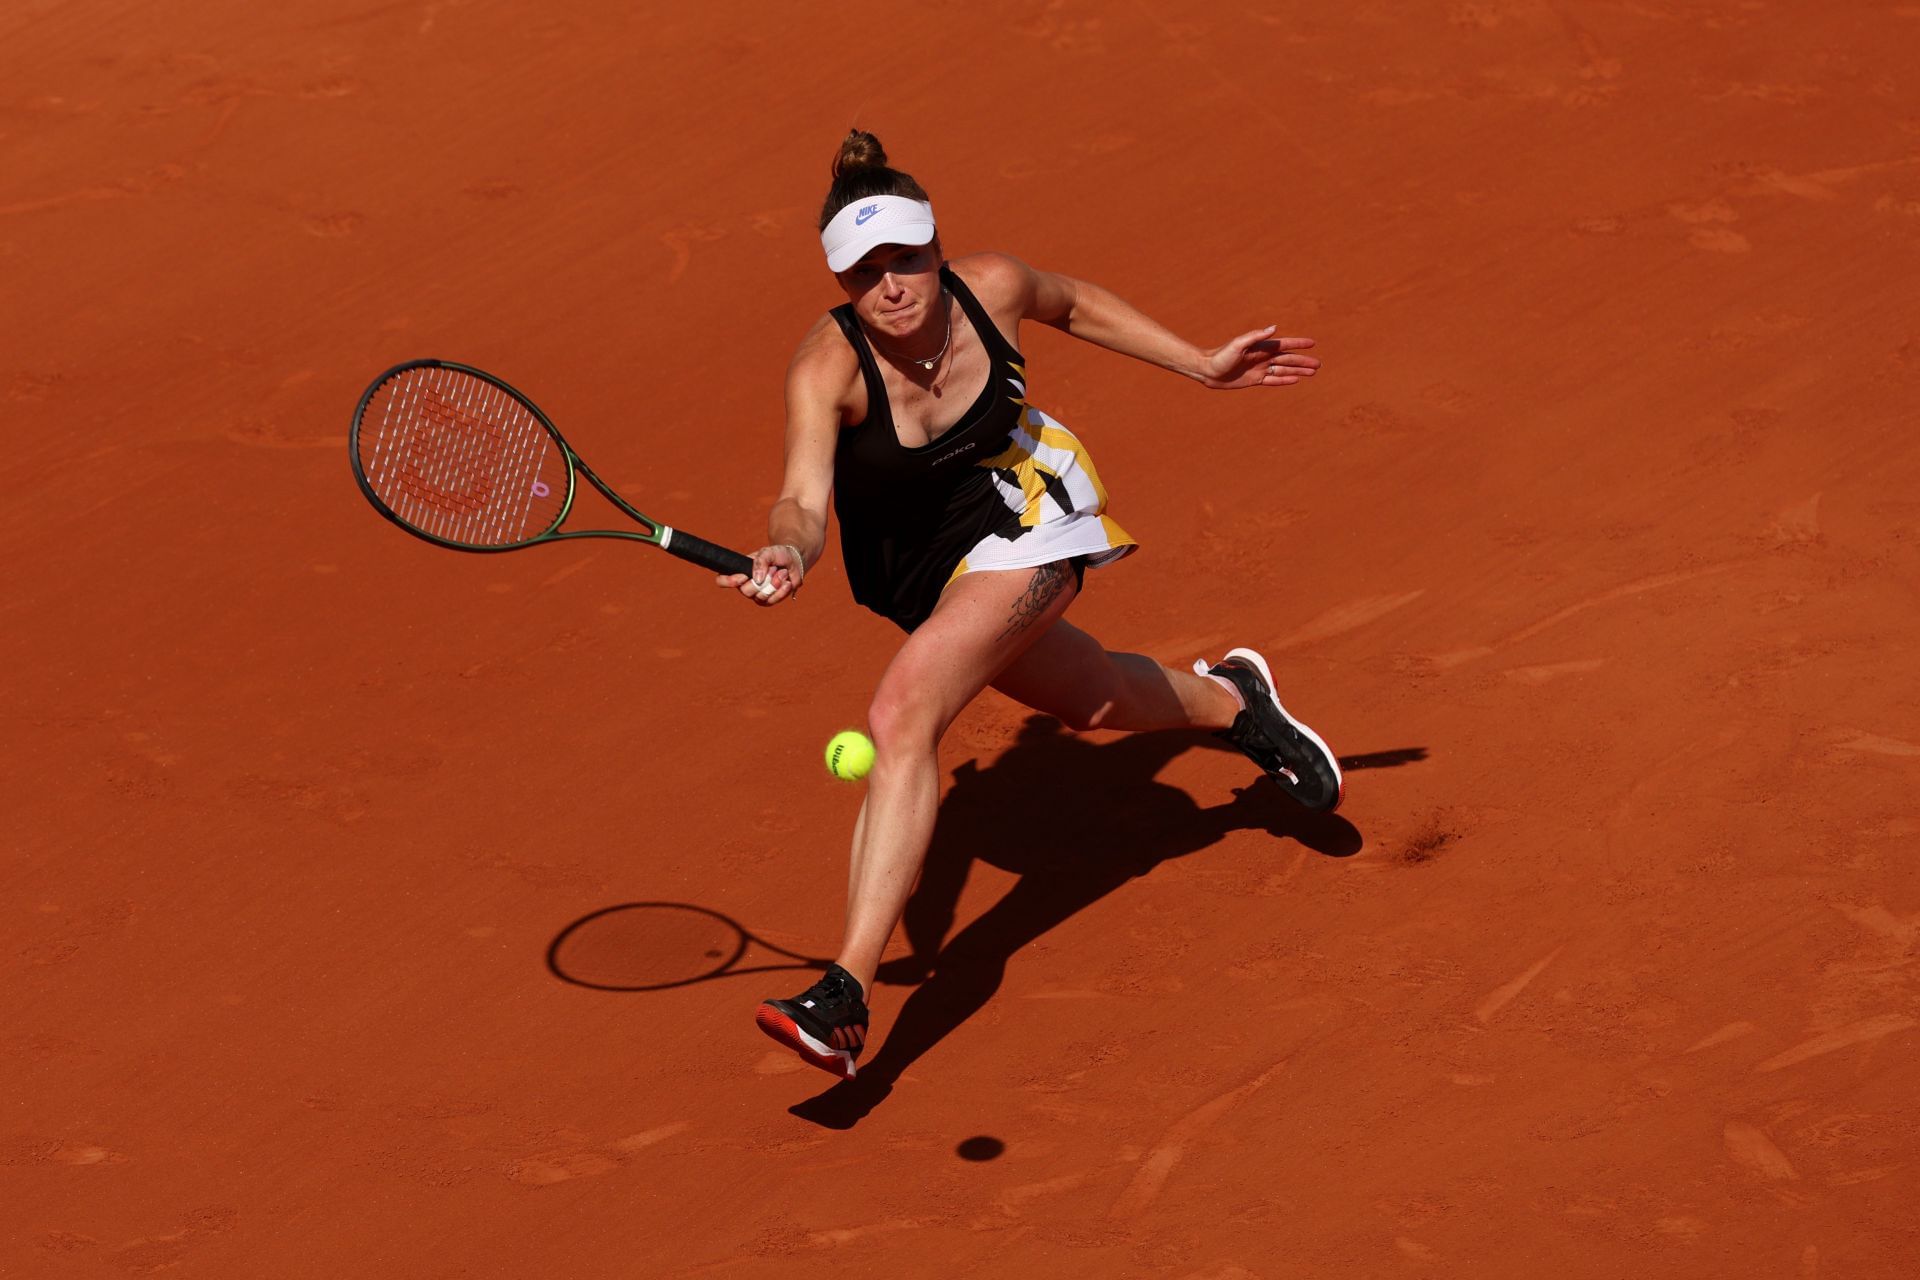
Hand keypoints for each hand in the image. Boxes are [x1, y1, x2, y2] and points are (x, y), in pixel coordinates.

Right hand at [716, 543, 805, 606]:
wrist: (793, 561)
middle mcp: (745, 585)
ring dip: (775, 583)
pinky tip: (787, 582)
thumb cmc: (777, 555)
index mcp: (739, 571)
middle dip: (763, 580)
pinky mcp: (769, 600)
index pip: (722, 580)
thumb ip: (760, 561)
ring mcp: (757, 594)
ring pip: (761, 596)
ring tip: (782, 572)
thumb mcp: (767, 552)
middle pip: (745, 591)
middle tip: (773, 568)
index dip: (729, 581)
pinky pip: (772, 600)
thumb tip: (756, 579)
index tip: (743, 576)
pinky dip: (782, 590)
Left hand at [1198, 327, 1318, 389]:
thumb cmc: (1221, 356)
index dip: (1298, 344)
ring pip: (1284, 370)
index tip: (1312, 343)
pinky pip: (1273, 380)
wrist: (1207, 370)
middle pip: (1288, 359)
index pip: (1284, 345)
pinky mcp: (1254, 380)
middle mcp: (1262, 357)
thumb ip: (1256, 336)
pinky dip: (1285, 380)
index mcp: (1261, 347)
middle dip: (1303, 361)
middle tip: (1318, 364)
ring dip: (1298, 371)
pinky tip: (1295, 379)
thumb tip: (1274, 328)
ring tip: (1312, 372)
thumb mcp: (1238, 344)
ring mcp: (1259, 369)